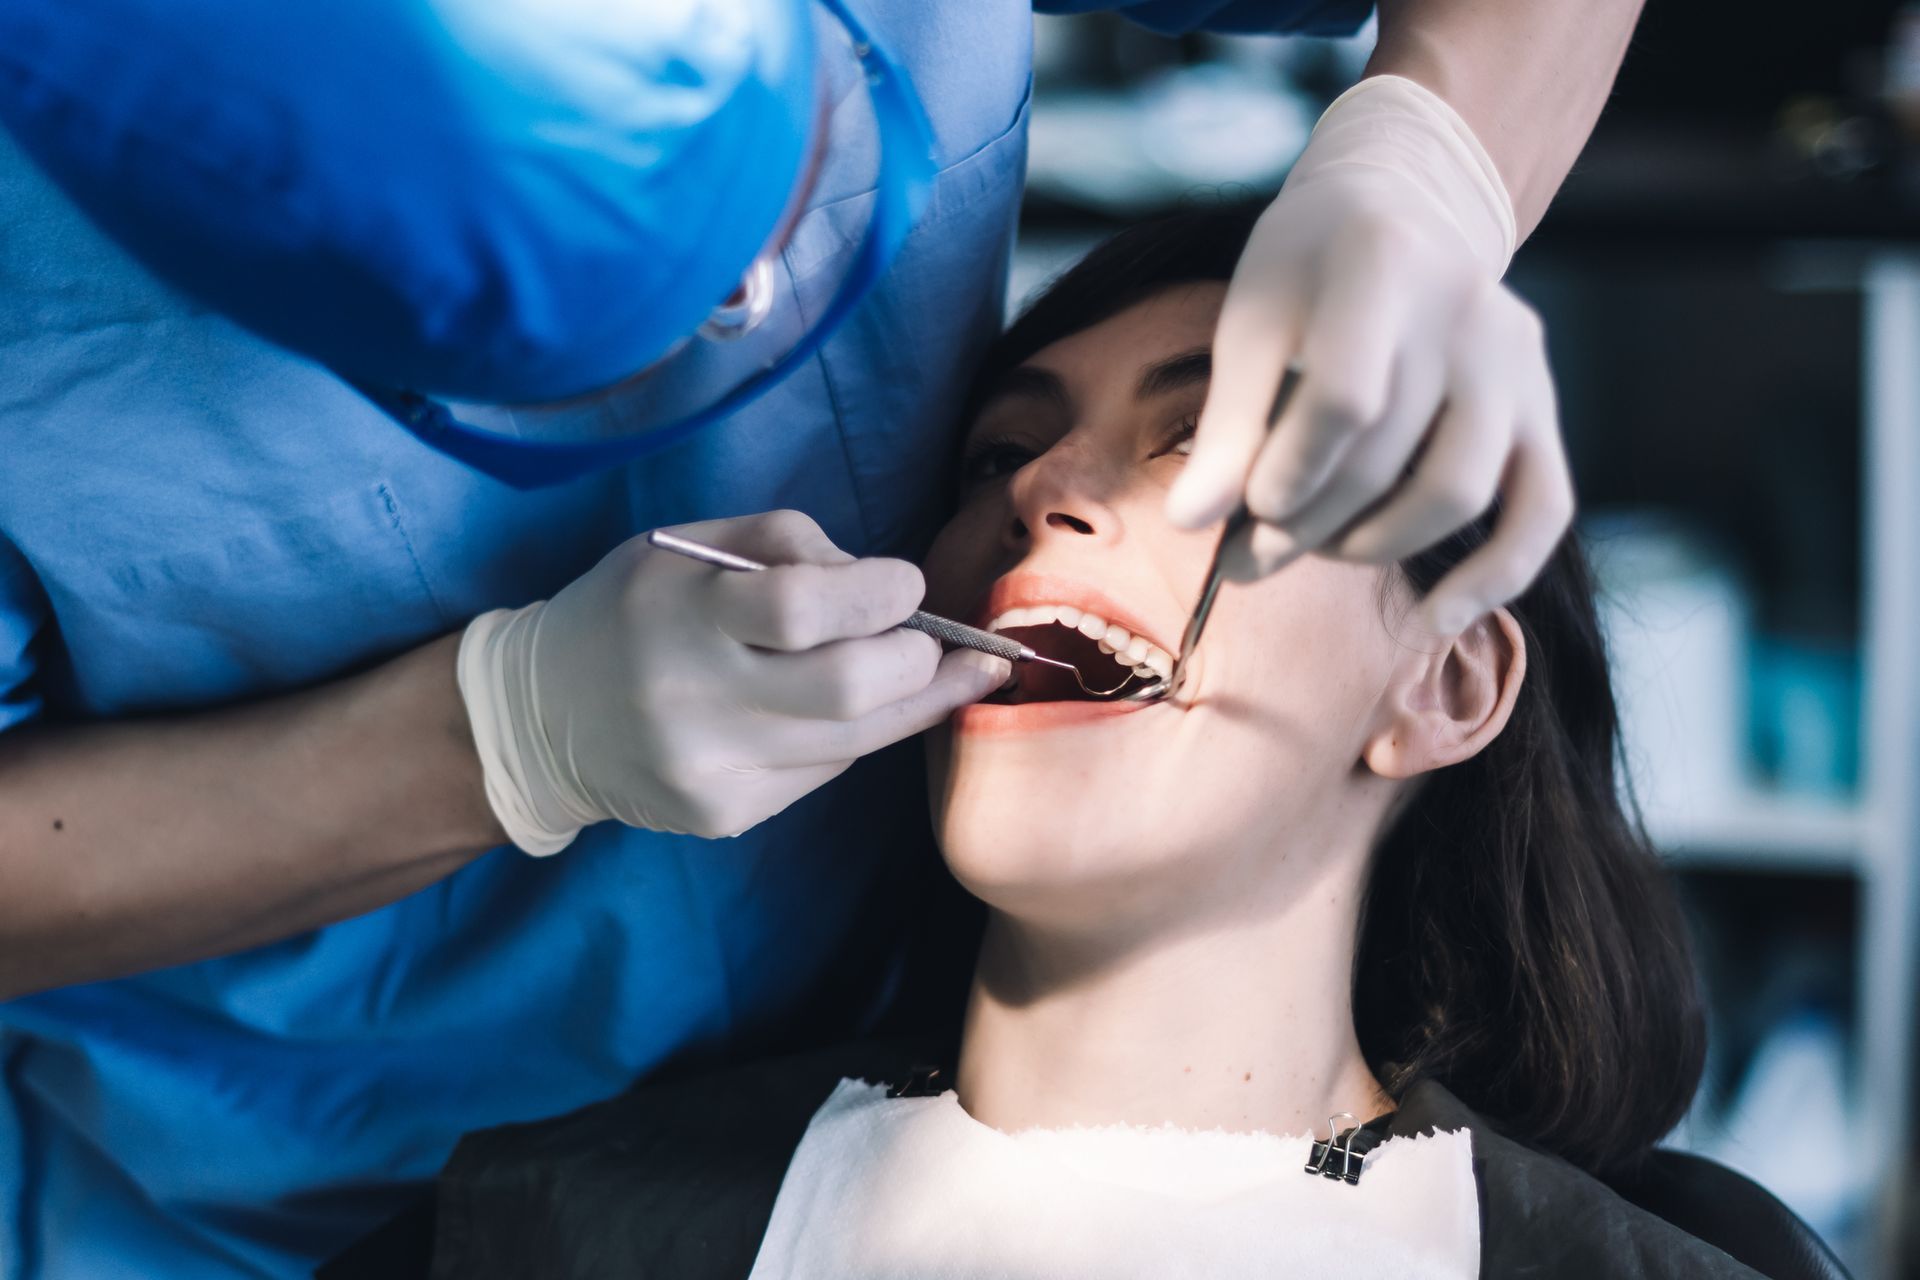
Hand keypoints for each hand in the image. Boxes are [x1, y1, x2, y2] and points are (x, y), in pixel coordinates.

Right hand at [459, 510, 1008, 849]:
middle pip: (848, 687)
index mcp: (678, 612)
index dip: (879, 593)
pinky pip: (824, 771)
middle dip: (915, 657)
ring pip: (855, 740)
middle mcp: (689, 698)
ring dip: (916, 701)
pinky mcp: (722, 815)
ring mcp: (707, 768)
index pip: (803, 607)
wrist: (541, 717)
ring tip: (952, 671)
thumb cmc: (633, 610)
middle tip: (929, 638)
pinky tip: (847, 711)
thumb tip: (890, 588)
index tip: (905, 583)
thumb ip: (790, 545)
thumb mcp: (688, 546)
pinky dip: (851, 735)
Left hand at [1167, 76, 1572, 633]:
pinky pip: (1542, 510)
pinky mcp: (1545, 408)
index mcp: (1383, 264)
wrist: (1401, 208)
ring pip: (1456, 494)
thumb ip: (1229, 421)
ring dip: (1373, 544)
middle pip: (1389, 457)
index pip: (1345, 397)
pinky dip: (1494, 577)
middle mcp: (1468, 310)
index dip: (1289, 470)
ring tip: (1315, 545)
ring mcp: (1516, 362)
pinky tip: (1434, 620)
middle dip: (1308, 523)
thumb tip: (1191, 523)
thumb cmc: (1308, 270)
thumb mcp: (1253, 319)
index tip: (1245, 505)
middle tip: (1249, 555)